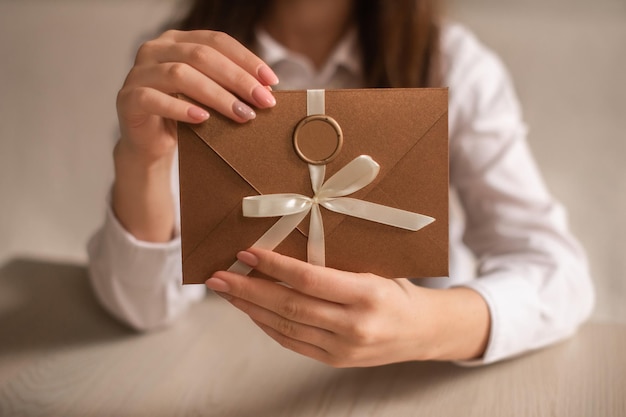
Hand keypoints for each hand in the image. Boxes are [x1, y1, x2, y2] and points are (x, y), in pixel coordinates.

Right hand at [111, 30, 278, 241]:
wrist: (151, 144)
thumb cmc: (184, 116)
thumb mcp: (210, 97)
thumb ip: (230, 86)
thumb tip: (268, 91)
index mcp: (178, 41)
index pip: (216, 41)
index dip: (246, 59)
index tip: (271, 81)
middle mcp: (156, 49)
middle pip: (201, 56)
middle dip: (238, 79)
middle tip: (263, 101)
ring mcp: (138, 72)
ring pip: (180, 75)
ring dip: (217, 96)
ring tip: (241, 115)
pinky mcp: (128, 98)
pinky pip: (154, 99)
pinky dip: (181, 109)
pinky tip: (203, 119)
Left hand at [206, 248, 490, 366]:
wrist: (424, 331)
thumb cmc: (398, 290)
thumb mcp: (375, 267)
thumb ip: (335, 264)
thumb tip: (284, 249)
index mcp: (368, 293)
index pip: (310, 279)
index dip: (274, 267)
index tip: (246, 253)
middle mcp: (355, 325)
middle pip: (290, 306)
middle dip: (248, 289)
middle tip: (218, 276)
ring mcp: (343, 348)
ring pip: (285, 326)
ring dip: (251, 308)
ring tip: (227, 291)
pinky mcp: (335, 360)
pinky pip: (292, 342)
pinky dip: (267, 326)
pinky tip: (251, 310)